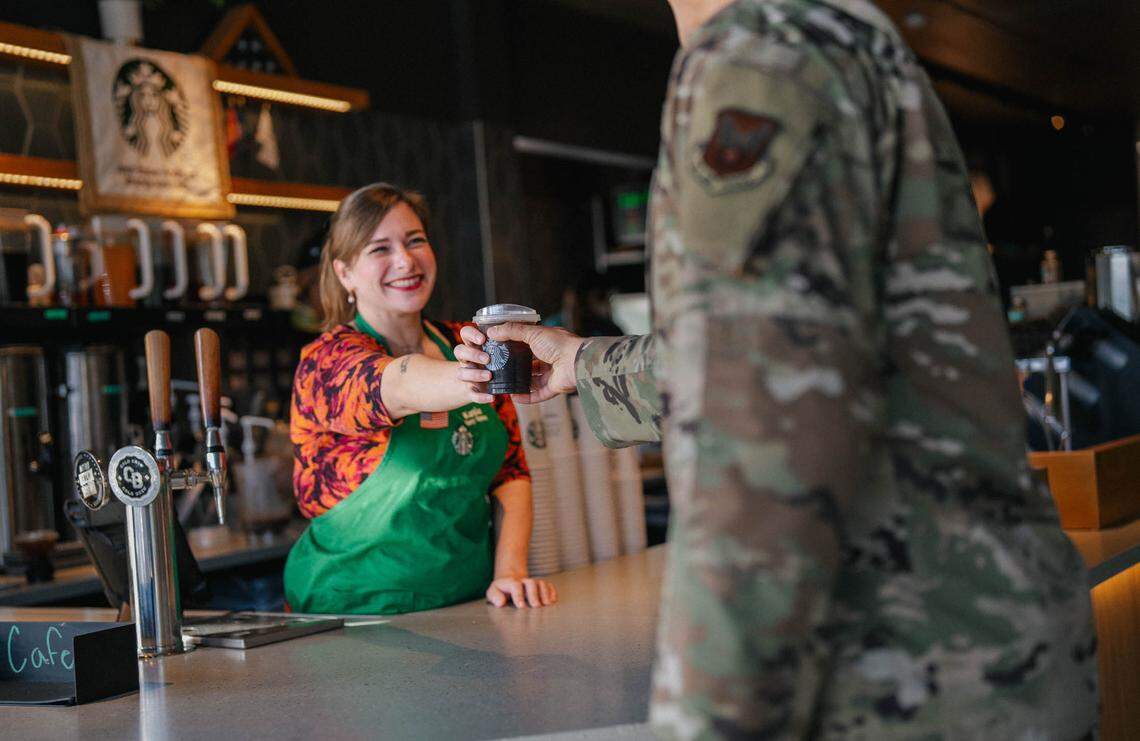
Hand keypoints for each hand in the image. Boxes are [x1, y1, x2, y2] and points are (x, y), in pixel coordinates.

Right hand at [455, 324, 583, 403]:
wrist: (576, 361)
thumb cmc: (559, 344)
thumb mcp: (532, 333)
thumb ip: (512, 331)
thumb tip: (492, 332)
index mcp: (547, 343)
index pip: (528, 345)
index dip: (515, 348)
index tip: (500, 351)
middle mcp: (550, 358)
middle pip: (530, 365)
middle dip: (516, 368)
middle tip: (500, 370)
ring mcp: (552, 374)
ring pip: (533, 381)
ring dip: (520, 384)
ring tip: (504, 385)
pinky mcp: (554, 387)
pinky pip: (538, 395)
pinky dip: (527, 397)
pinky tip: (514, 397)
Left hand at [486, 576, 557, 607]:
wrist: (509, 583)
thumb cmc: (500, 592)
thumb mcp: (492, 593)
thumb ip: (494, 596)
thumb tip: (500, 602)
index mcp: (510, 583)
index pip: (515, 585)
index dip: (518, 595)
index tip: (521, 606)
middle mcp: (523, 581)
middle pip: (531, 583)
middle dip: (534, 594)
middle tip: (536, 606)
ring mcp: (533, 583)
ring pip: (541, 583)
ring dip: (545, 593)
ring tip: (547, 604)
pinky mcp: (541, 587)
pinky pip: (549, 586)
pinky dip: (552, 592)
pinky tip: (553, 600)